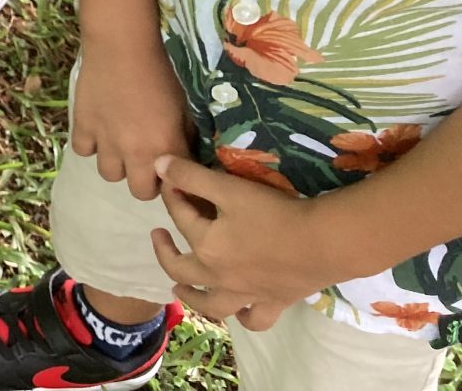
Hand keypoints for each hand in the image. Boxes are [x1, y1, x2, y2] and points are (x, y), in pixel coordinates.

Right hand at [70, 35, 191, 200]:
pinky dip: (91, 144)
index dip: (177, 181)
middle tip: (146, 161)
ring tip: (120, 145)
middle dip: (146, 180)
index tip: (175, 173)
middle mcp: (136, 153)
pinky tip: (98, 130)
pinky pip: (84, 151)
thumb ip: (183, 136)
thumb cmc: (159, 74)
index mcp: (165, 148)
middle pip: (141, 193)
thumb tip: (184, 152)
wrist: (121, 48)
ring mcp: (106, 143)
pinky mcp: (82, 128)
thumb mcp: (183, 107)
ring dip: (118, 164)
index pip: (176, 185)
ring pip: (110, 175)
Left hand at [151, 155, 329, 329]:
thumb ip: (192, 176)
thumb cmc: (275, 213)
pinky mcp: (274, 303)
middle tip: (158, 235)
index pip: (180, 217)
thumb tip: (158, 164)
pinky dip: (243, 317)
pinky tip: (239, 311)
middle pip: (181, 268)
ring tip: (180, 287)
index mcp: (206, 247)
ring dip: (191, 296)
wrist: (325, 243)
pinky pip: (253, 319)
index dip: (173, 196)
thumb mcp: (229, 188)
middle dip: (164, 250)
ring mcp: (247, 294)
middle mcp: (220, 277)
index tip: (171, 181)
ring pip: (211, 304)